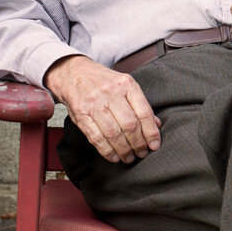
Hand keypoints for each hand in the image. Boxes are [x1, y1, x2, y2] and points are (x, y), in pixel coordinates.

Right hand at [44, 55, 161, 162]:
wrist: (74, 73)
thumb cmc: (104, 81)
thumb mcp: (125, 85)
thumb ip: (140, 104)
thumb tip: (157, 125)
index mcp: (127, 84)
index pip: (144, 112)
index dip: (151, 132)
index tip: (155, 145)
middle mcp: (111, 93)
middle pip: (129, 125)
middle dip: (138, 144)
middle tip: (142, 153)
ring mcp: (94, 104)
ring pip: (114, 134)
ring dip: (124, 150)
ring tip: (129, 157)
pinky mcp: (81, 115)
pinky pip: (96, 138)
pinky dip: (107, 150)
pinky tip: (114, 156)